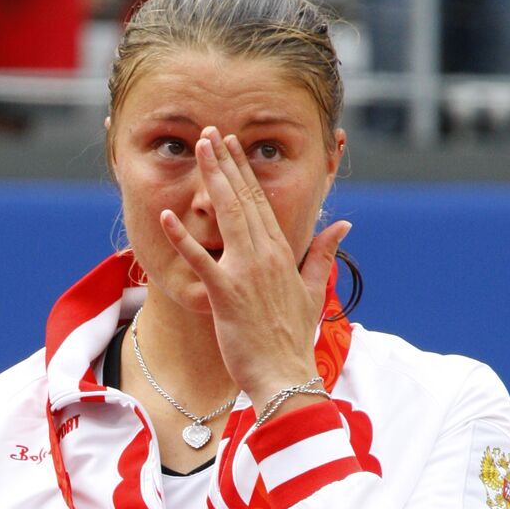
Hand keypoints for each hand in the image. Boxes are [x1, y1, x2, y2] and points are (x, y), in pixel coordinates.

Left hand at [159, 126, 351, 411]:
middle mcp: (265, 256)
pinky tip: (167, 216)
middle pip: (243, 200)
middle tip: (210, 133)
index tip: (232, 147)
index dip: (244, 172)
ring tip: (199, 150)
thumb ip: (323, 253)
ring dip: (212, 180)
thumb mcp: (312, 290)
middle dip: (226, 163)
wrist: (285, 375)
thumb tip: (343, 224)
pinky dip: (183, 238)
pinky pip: (200, 260)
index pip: (261, 203)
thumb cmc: (293, 338)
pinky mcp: (226, 294)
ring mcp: (246, 273)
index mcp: (282, 254)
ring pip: (227, 216)